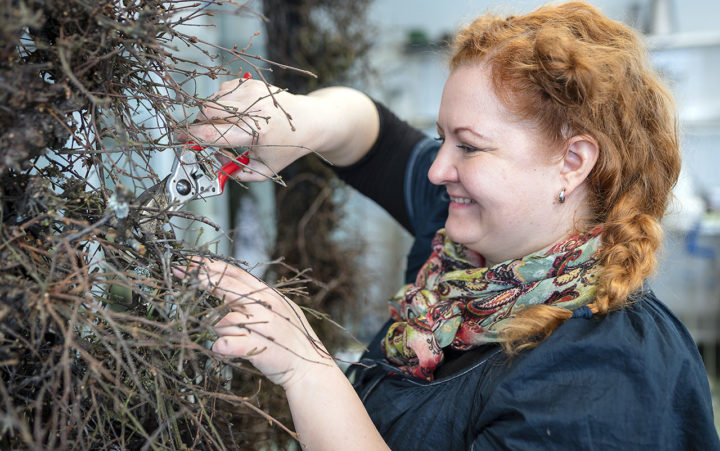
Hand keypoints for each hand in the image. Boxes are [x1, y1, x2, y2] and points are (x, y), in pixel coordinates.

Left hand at [173, 258, 331, 388]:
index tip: (191, 261)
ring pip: (223, 319)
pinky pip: (228, 344)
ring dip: (218, 327)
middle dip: (202, 279)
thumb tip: (228, 288)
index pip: (236, 275)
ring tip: (226, 334)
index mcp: (269, 295)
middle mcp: (265, 306)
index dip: (213, 266)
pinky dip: (221, 346)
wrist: (309, 368)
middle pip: (228, 287)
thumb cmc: (289, 340)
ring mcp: (262, 325)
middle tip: (181, 272)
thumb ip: (255, 300)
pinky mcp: (258, 347)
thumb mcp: (277, 311)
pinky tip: (220, 349)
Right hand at [176, 78, 314, 181]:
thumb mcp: (264, 170)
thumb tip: (213, 167)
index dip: (191, 136)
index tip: (179, 138)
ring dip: (210, 114)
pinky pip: (221, 91)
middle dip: (199, 123)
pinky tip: (236, 113)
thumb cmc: (286, 147)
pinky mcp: (249, 83)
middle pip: (206, 111)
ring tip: (227, 125)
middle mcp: (253, 109)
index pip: (213, 133)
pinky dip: (221, 103)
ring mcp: (250, 92)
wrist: (309, 121)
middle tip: (204, 134)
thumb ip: (237, 173)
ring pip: (211, 100)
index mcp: (256, 133)